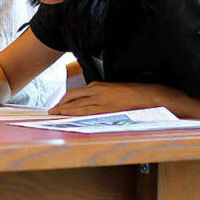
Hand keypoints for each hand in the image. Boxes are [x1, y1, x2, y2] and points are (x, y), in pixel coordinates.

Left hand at [49, 81, 168, 115]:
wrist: (148, 95)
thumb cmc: (133, 94)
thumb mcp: (113, 91)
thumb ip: (101, 96)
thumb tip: (91, 103)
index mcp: (97, 85)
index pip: (75, 93)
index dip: (64, 100)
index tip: (58, 105)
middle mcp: (95, 90)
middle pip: (71, 97)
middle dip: (59, 104)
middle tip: (51, 111)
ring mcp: (100, 98)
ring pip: (75, 104)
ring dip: (62, 109)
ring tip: (54, 114)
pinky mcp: (105, 107)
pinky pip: (85, 110)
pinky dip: (73, 112)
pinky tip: (65, 113)